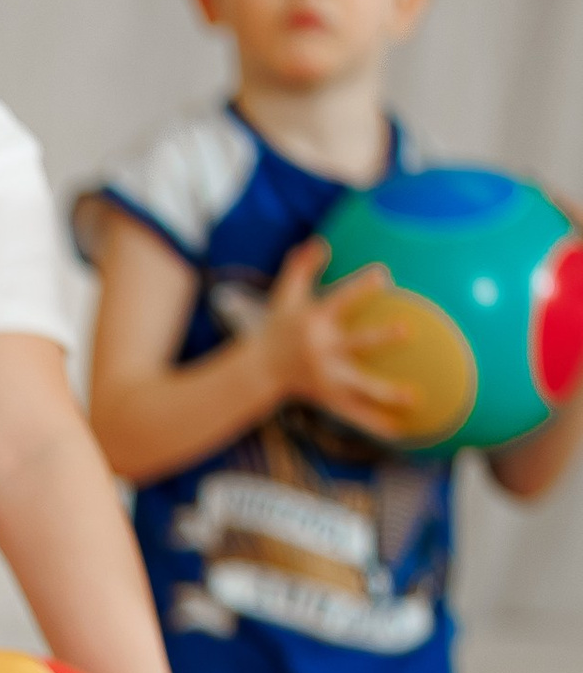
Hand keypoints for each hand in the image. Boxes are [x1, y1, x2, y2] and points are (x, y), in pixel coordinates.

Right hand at [260, 238, 417, 436]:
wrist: (258, 371)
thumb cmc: (276, 327)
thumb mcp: (283, 296)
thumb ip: (301, 267)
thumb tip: (320, 241)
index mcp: (315, 323)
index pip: (340, 301)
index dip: (360, 287)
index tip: (383, 274)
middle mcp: (322, 351)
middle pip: (355, 344)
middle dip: (379, 337)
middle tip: (407, 329)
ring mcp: (326, 378)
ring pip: (360, 387)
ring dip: (387, 393)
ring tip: (414, 397)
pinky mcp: (328, 399)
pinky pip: (355, 413)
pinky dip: (376, 424)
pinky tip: (400, 431)